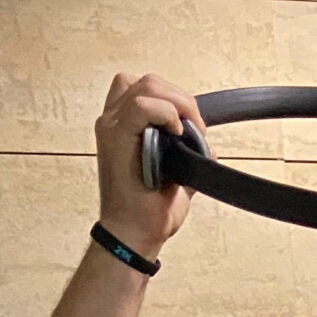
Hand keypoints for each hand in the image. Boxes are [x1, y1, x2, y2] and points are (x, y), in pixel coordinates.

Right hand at [94, 70, 203, 257]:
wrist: (135, 234)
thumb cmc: (150, 210)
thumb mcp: (175, 173)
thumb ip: (186, 152)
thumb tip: (205, 145)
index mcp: (123, 125)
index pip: (146, 88)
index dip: (173, 98)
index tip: (192, 127)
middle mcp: (113, 120)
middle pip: (150, 81)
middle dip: (180, 99)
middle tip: (195, 130)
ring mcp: (112, 127)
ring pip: (147, 85)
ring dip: (176, 104)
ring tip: (186, 132)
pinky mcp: (115, 137)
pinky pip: (141, 106)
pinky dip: (165, 113)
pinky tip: (176, 134)